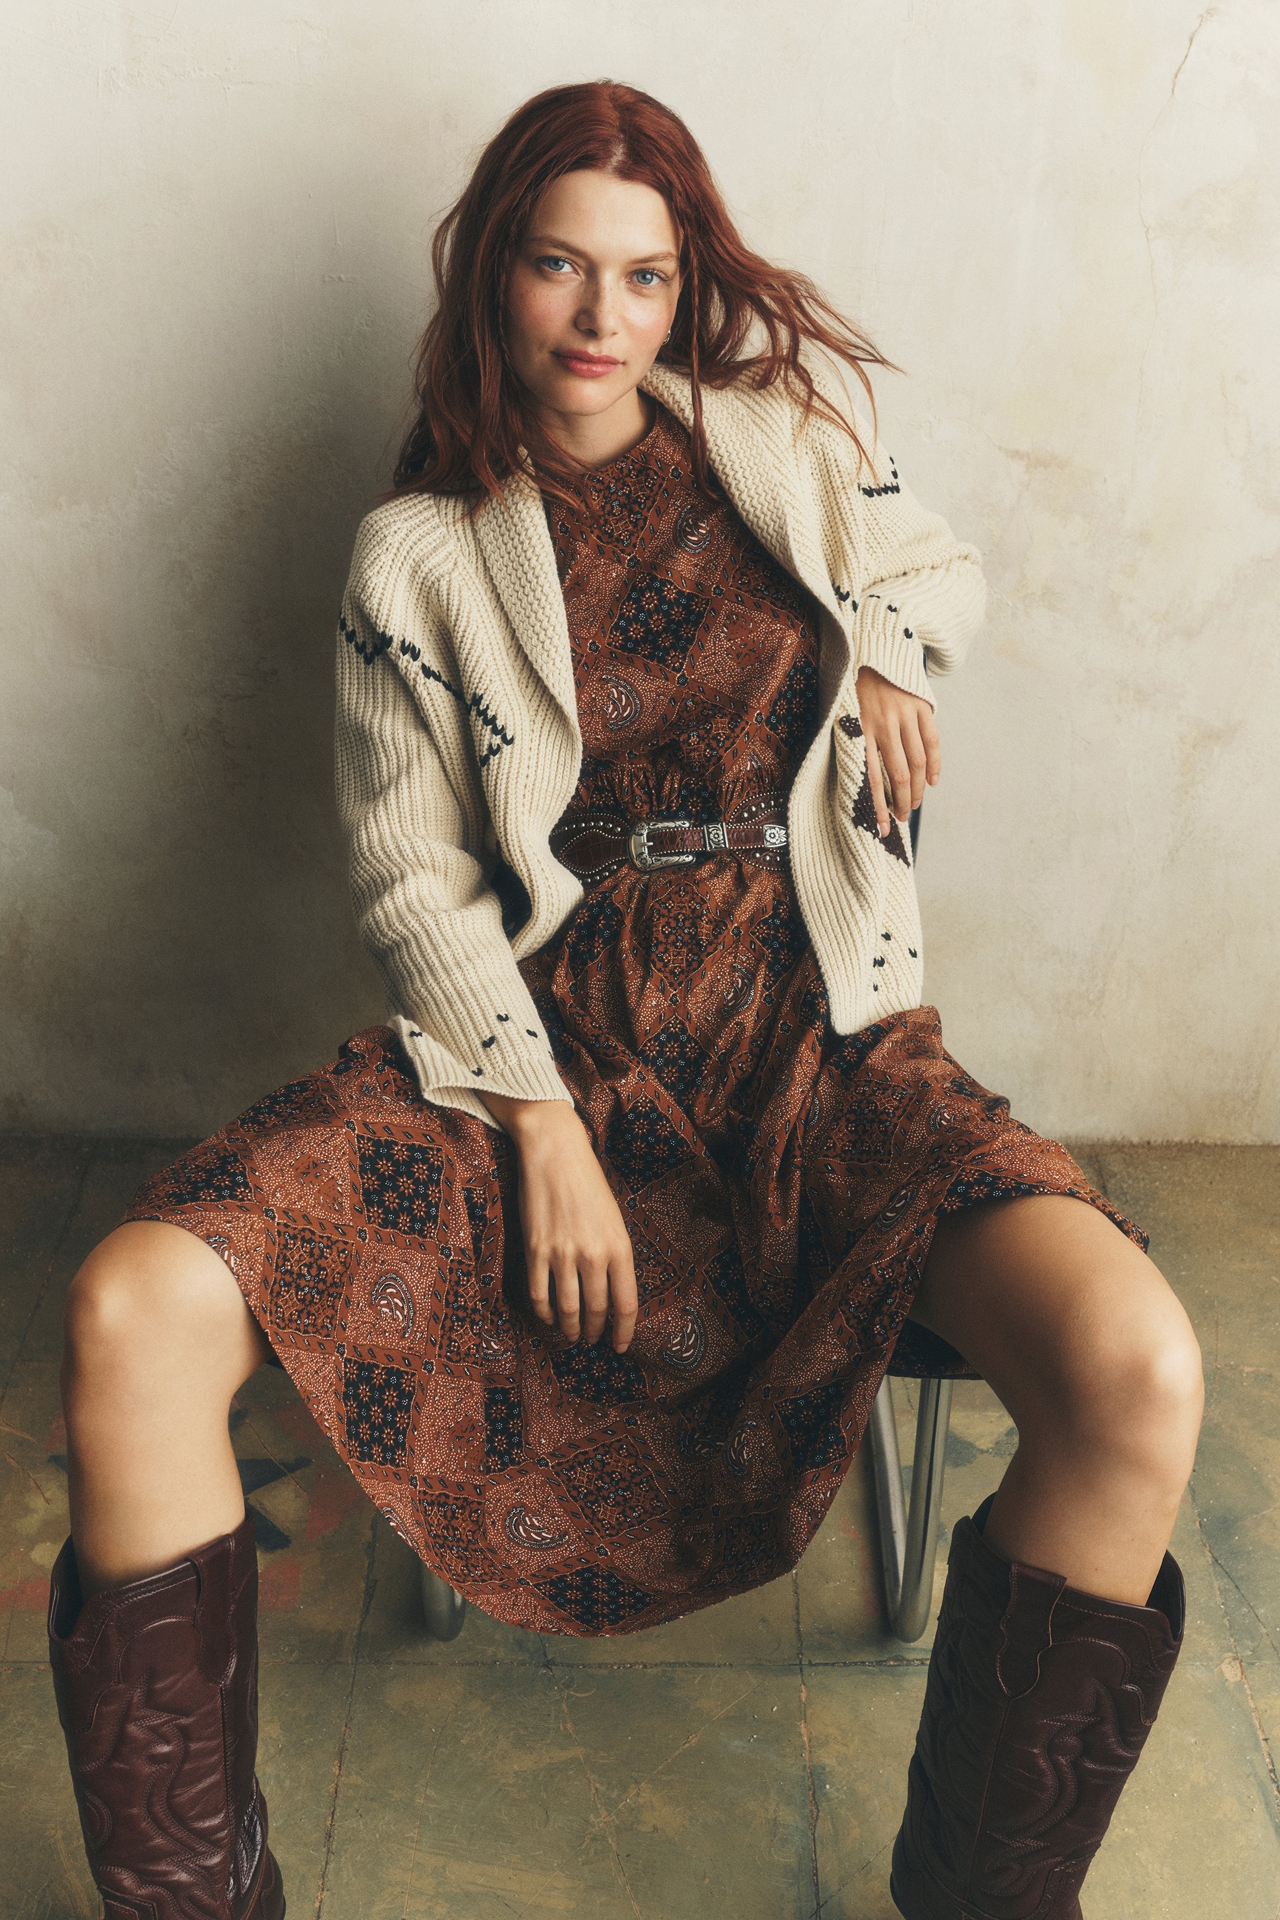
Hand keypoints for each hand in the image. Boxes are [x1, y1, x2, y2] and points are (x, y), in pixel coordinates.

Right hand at [479, 1094, 637, 1351]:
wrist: (556, 1153)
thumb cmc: (588, 1184)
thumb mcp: (614, 1220)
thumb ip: (615, 1256)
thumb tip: (612, 1295)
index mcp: (620, 1247)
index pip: (626, 1303)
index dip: (624, 1331)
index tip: (621, 1346)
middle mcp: (593, 1254)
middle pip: (596, 1310)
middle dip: (594, 1332)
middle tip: (592, 1340)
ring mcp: (562, 1254)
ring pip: (567, 1309)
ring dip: (570, 1329)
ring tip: (571, 1336)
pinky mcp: (535, 1250)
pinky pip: (539, 1295)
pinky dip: (545, 1313)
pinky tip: (549, 1317)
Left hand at [854, 665, 939, 834]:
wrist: (871, 648)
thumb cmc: (851, 687)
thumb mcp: (841, 712)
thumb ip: (849, 741)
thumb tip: (857, 780)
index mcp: (859, 728)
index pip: (870, 777)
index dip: (877, 806)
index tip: (880, 828)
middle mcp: (883, 723)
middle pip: (897, 774)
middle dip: (900, 802)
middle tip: (901, 818)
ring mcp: (904, 714)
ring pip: (917, 761)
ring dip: (917, 788)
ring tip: (913, 804)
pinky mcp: (921, 705)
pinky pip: (932, 740)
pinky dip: (934, 763)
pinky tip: (932, 781)